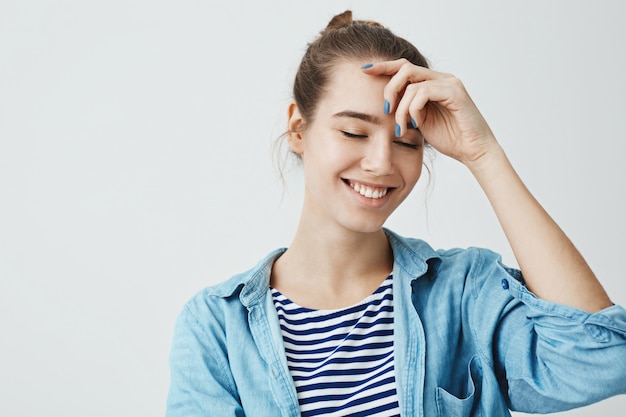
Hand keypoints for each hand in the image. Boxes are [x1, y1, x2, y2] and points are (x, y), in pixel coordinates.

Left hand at [362, 59, 498, 165]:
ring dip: (400, 107)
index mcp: (432, 83)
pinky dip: (414, 109)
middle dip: (388, 88)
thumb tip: (386, 103)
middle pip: (404, 68)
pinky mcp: (455, 92)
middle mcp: (441, 78)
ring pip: (412, 83)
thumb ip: (407, 107)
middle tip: (384, 110)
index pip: (404, 66)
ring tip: (400, 126)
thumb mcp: (420, 121)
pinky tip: (416, 124)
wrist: (473, 151)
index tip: (364, 70)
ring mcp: (449, 83)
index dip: (383, 66)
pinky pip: (424, 92)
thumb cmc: (450, 138)